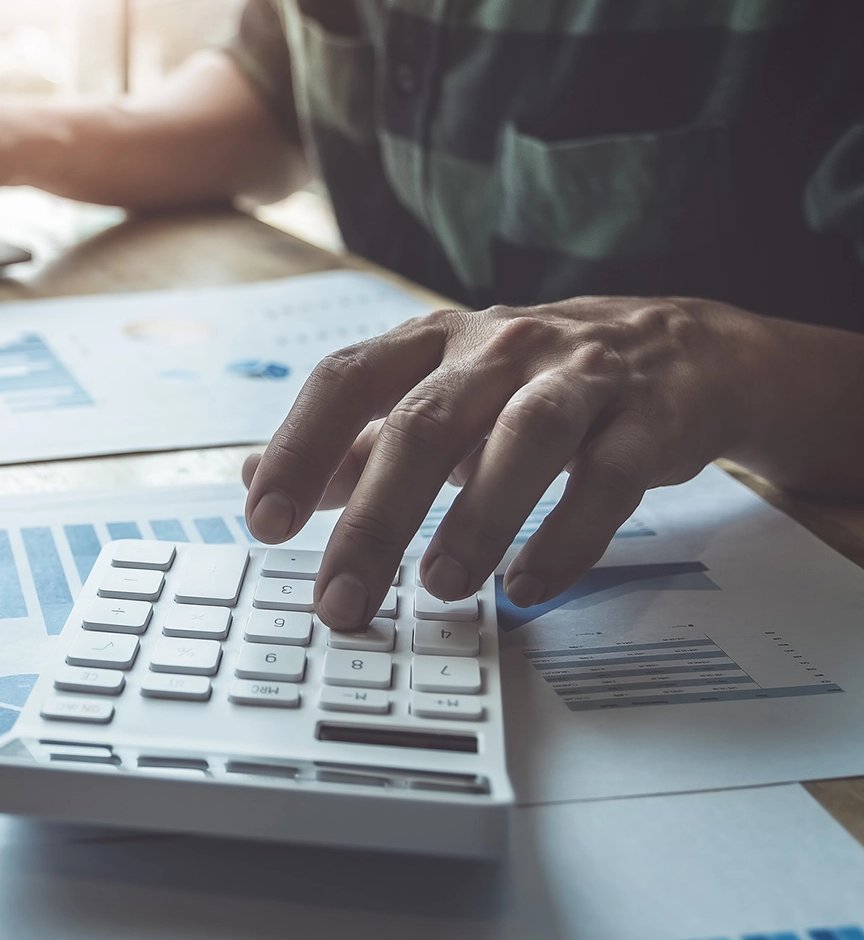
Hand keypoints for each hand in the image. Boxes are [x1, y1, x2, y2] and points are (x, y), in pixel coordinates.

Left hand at [241, 296, 767, 628]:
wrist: (684, 351)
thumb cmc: (534, 381)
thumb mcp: (439, 398)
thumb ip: (354, 440)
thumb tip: (254, 476)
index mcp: (432, 343)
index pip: (346, 380)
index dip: (300, 447)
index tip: (264, 521)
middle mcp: (498, 348)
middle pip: (425, 423)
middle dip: (375, 517)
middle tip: (338, 597)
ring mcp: (579, 377)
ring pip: (523, 438)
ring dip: (476, 517)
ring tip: (437, 587)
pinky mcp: (649, 418)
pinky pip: (609, 477)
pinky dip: (567, 536)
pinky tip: (529, 586)